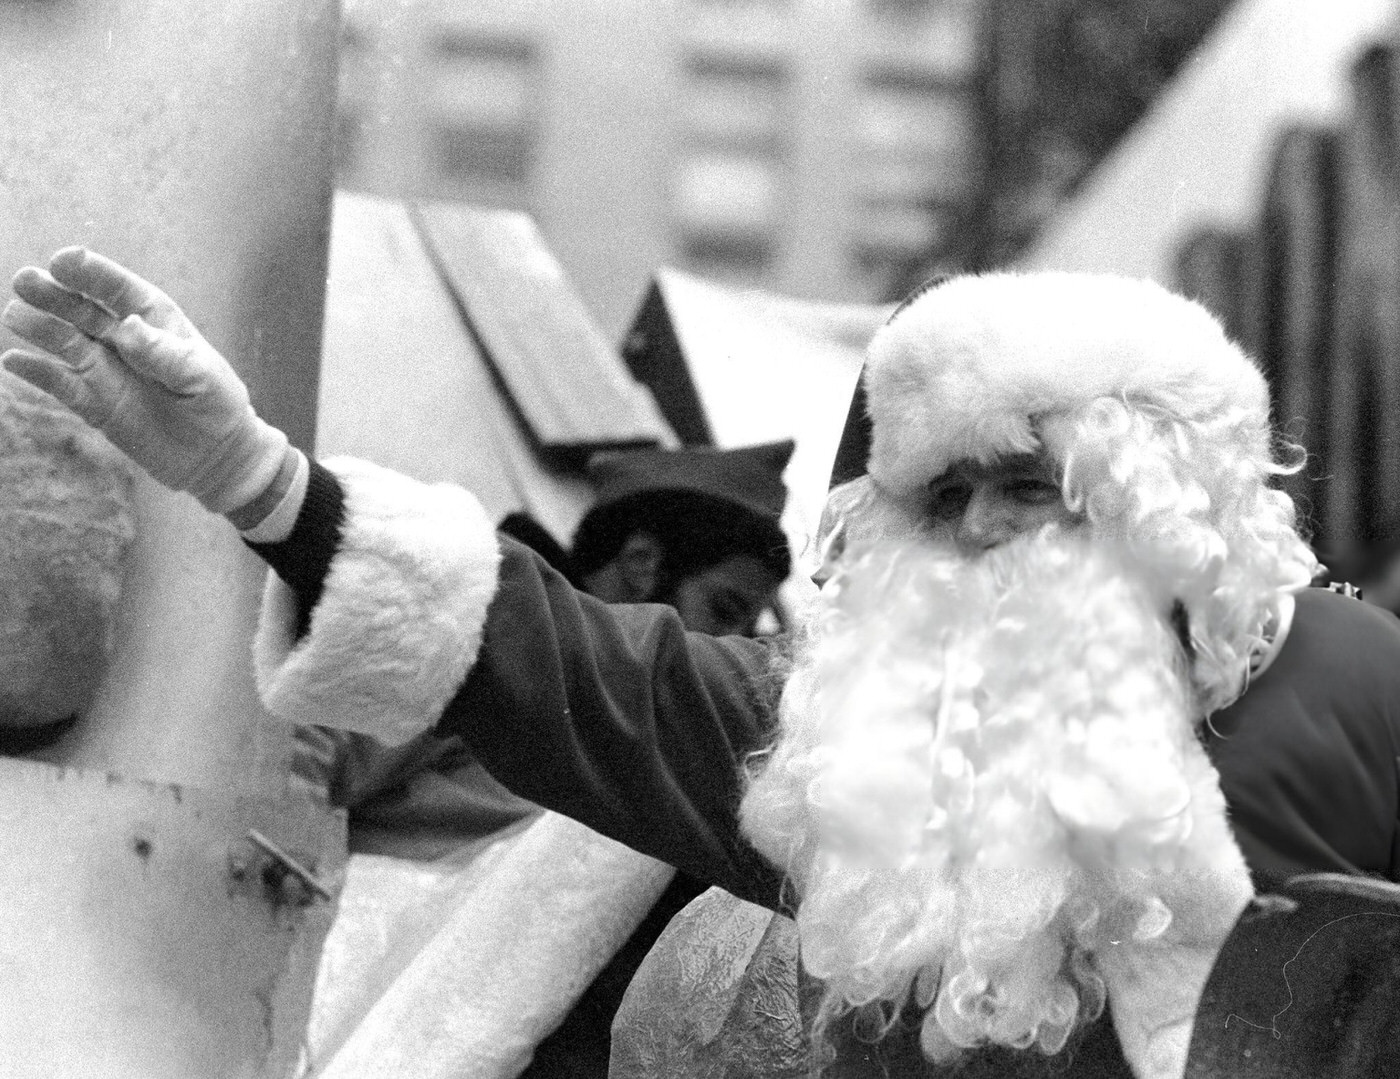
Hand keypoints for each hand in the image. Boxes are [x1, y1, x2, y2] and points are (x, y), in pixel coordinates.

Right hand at [1, 247, 288, 514]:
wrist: (214, 456)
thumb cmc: (216, 406)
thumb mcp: (201, 378)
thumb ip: (163, 354)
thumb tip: (125, 328)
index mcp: (154, 322)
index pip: (118, 290)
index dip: (92, 273)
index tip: (64, 260)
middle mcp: (123, 340)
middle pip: (82, 310)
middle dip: (55, 293)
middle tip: (25, 280)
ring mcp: (105, 369)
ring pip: (65, 341)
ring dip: (40, 327)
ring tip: (16, 315)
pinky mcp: (93, 402)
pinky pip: (60, 383)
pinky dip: (37, 372)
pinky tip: (13, 361)